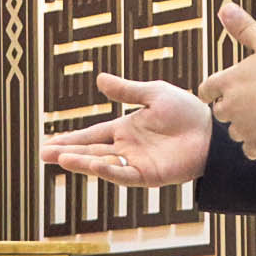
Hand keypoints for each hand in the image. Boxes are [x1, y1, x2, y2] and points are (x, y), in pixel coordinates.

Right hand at [40, 73, 212, 187]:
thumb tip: (99, 79)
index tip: (50, 141)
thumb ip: (126, 90)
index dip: (72, 138)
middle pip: (91, 151)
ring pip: (102, 164)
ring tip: (61, 158)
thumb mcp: (153, 94)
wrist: (212, 130)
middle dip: (67, 152)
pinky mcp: (149, 175)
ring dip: (82, 162)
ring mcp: (136, 163)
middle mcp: (127, 148)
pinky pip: (124, 175)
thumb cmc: (187, 111)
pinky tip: (92, 165)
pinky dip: (107, 171)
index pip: (92, 135)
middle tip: (43, 154)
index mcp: (125, 129)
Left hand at [197, 3, 255, 158]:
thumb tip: (224, 8)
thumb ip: (244, 27)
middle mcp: (231, 107)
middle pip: (220, 111)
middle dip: (231, 106)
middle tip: (250, 99)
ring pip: (235, 130)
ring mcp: (244, 128)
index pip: (206, 88)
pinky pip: (250, 148)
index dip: (213, 88)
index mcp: (228, 81)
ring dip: (244, 124)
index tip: (220, 88)